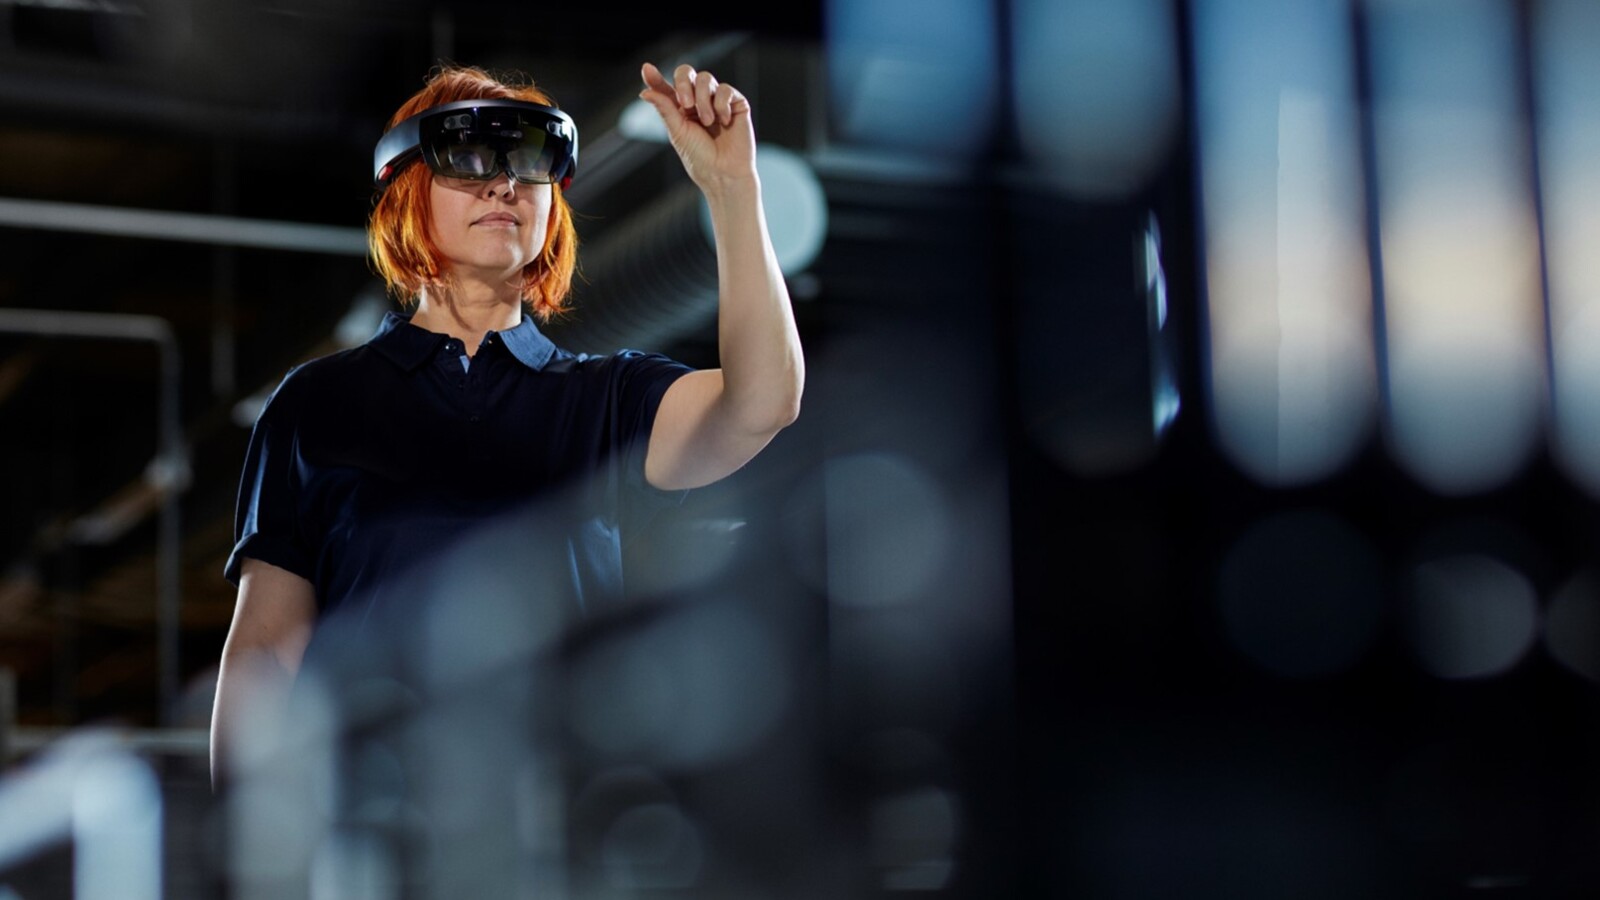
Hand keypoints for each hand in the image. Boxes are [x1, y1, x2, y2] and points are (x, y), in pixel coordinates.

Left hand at [639, 61, 756, 194]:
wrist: (725, 173)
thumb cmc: (701, 158)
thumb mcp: (677, 132)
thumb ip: (664, 108)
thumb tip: (645, 92)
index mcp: (680, 109)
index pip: (666, 87)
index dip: (655, 77)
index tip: (647, 69)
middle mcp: (698, 101)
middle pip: (686, 73)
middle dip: (684, 84)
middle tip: (685, 104)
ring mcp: (717, 101)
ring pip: (706, 78)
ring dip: (703, 99)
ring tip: (707, 121)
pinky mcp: (736, 103)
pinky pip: (725, 89)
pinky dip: (721, 105)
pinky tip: (725, 122)